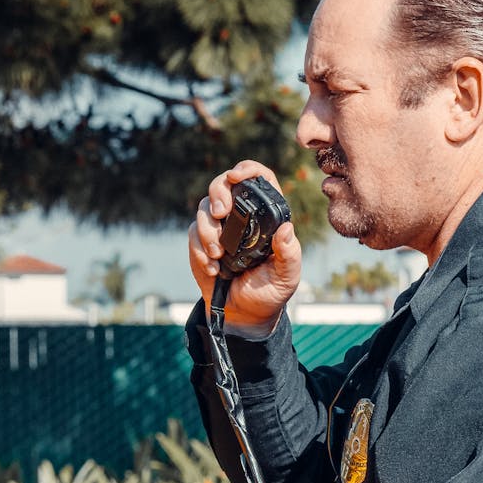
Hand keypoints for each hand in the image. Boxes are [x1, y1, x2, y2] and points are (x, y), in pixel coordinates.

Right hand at [189, 159, 301, 330]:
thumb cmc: (270, 291)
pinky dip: (200, 249)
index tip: (237, 176)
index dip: (247, 170)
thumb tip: (287, 230)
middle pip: (223, 184)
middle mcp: (241, 216)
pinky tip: (213, 269)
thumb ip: (289, 253)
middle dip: (218, 193)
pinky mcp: (201, 242)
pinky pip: (193, 233)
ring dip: (208, 230)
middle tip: (220, 214)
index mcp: (266, 216)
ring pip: (204, 208)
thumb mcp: (287, 275)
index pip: (259, 179)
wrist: (244, 312)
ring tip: (218, 255)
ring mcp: (219, 227)